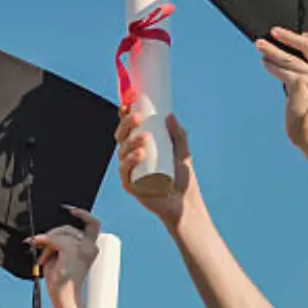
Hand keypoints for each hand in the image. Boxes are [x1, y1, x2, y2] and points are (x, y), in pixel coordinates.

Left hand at [32, 207, 100, 301]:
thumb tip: (48, 233)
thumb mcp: (61, 254)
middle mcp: (91, 247)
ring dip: (48, 243)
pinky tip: (41, 252)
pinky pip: (55, 239)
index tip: (69, 209)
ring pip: (61, 233)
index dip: (82, 214)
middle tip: (40, 245)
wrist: (63, 295)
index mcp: (91, 247)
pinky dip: (45, 243)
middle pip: (68, 228)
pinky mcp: (74, 252)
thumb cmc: (61, 278)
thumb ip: (60, 241)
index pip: (93, 224)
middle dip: (52, 235)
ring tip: (44, 258)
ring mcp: (84, 249)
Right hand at [116, 110, 196, 226]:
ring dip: (131, 141)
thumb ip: (178, 134)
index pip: (129, 129)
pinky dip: (130, 161)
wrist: (185, 204)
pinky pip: (124, 171)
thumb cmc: (182, 180)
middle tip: (138, 117)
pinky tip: (139, 154)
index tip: (129, 103)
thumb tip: (170, 115)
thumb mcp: (182, 153)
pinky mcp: (130, 185)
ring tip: (145, 137)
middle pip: (122, 137)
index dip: (125, 115)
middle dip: (127, 124)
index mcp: (140, 147)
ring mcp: (129, 171)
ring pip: (122, 151)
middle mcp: (131, 157)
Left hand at [255, 28, 307, 151]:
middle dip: (289, 36)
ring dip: (271, 49)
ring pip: (289, 56)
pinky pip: (281, 69)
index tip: (305, 33)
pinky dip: (271, 65)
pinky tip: (265, 63)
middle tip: (274, 31)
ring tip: (260, 44)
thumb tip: (290, 46)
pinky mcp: (301, 84)